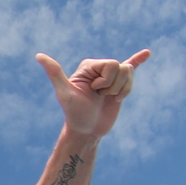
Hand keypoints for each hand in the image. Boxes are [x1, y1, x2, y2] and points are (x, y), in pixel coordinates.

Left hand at [35, 49, 150, 138]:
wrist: (87, 131)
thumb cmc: (74, 113)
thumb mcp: (65, 93)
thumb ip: (55, 73)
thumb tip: (38, 55)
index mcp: (88, 66)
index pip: (111, 64)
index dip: (106, 80)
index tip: (94, 91)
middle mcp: (99, 69)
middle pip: (121, 68)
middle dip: (114, 86)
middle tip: (100, 96)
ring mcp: (110, 78)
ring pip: (129, 73)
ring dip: (123, 90)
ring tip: (108, 98)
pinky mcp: (119, 86)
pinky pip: (130, 69)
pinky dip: (138, 60)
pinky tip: (146, 54)